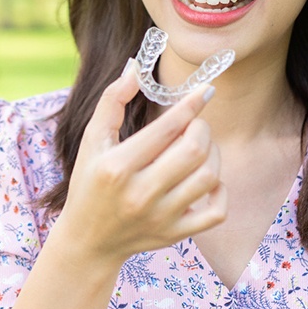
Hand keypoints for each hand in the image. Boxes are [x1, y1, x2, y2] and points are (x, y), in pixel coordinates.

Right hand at [55, 60, 226, 265]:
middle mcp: (140, 194)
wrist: (88, 240)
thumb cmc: (89, 182)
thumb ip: (111, 100)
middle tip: (194, 124)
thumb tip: (135, 67)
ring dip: (212, 153)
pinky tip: (207, 180)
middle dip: (201, 128)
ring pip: (209, 176)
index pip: (166, 128)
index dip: (191, 104)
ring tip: (199, 148)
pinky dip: (219, 190)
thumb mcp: (92, 140)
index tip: (206, 89)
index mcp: (117, 167)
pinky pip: (216, 211)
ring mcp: (160, 218)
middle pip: (194, 150)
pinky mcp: (175, 234)